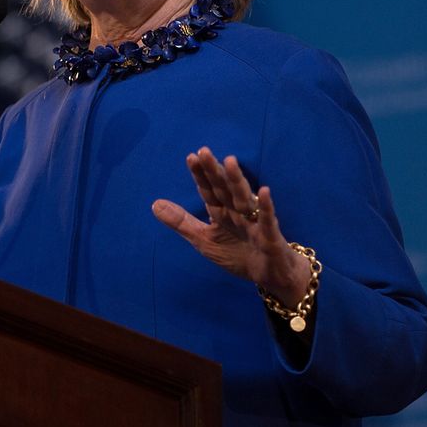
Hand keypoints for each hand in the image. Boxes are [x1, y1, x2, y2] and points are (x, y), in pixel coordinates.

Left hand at [152, 147, 310, 307]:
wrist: (271, 275)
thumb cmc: (239, 254)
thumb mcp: (204, 240)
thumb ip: (182, 222)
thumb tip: (154, 204)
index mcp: (221, 211)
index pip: (208, 190)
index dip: (200, 175)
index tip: (191, 157)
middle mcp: (237, 211)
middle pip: (224, 188)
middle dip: (214, 171)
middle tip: (203, 151)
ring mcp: (254, 221)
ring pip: (244, 198)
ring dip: (237, 180)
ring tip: (230, 161)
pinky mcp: (270, 235)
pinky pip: (268, 219)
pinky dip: (266, 206)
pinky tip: (264, 191)